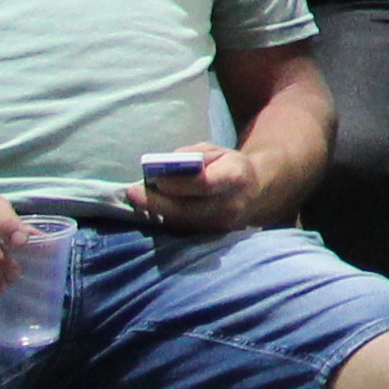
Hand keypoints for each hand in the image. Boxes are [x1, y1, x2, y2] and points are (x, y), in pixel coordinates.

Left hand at [126, 148, 262, 233]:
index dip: (176, 183)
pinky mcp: (213, 237)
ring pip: (181, 222)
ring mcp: (222, 225)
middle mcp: (230, 205)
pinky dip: (166, 219)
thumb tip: (163, 167)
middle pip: (187, 209)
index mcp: (235, 177)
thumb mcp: (215, 151)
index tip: (155, 179)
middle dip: (156, 202)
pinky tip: (157, 208)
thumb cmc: (228, 166)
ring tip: (141, 198)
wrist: (255, 192)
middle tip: (133, 193)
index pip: (203, 183)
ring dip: (158, 211)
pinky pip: (183, 229)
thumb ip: (191, 156)